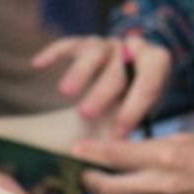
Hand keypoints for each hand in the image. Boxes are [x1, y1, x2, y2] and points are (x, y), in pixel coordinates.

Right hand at [32, 34, 172, 136]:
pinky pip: (68, 44)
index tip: (118, 131)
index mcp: (155, 63)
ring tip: (66, 93)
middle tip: (86, 114)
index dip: (135, 107)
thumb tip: (114, 150)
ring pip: (94, 51)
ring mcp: (107, 43)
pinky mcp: (83, 42)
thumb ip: (127, 126)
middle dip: (102, 92)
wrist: (129, 75)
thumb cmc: (134, 99)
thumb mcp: (138, 112)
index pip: (149, 82)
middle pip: (118, 68)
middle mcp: (133, 48)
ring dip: (81, 73)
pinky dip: (54, 53)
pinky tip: (38, 65)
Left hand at [74, 135, 193, 193]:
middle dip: (92, 181)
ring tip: (114, 185)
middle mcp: (164, 187)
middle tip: (87, 174)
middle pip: (110, 190)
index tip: (78, 150)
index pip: (115, 156)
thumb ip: (156, 147)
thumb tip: (128, 151)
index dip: (91, 153)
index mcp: (167, 158)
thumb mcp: (191, 140)